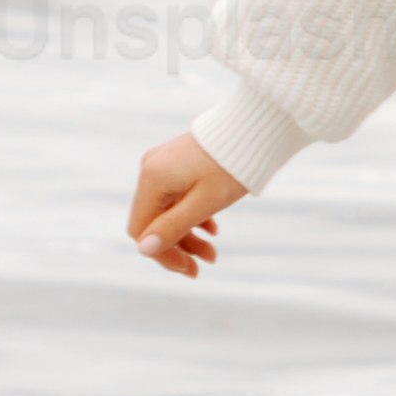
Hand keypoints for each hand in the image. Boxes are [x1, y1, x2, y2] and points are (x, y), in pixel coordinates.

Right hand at [131, 135, 249, 279]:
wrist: (254, 127)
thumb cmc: (232, 166)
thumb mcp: (204, 202)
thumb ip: (173, 226)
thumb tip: (144, 250)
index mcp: (152, 179)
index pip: (141, 229)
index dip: (162, 253)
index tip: (188, 269)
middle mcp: (150, 169)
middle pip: (154, 221)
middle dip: (178, 246)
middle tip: (206, 263)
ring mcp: (163, 164)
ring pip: (167, 210)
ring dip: (188, 234)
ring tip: (213, 251)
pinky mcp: (177, 163)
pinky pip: (176, 197)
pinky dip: (192, 215)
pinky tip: (212, 228)